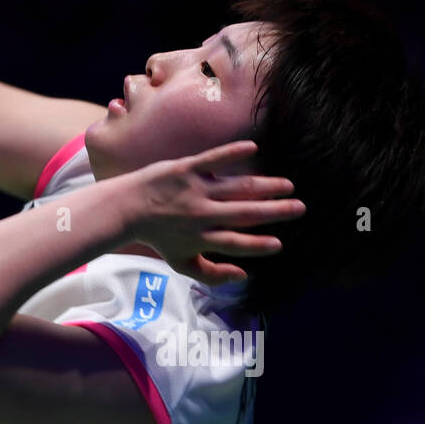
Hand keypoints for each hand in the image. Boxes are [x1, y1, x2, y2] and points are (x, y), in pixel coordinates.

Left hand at [122, 140, 304, 285]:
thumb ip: (212, 274)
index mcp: (201, 238)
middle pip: (243, 214)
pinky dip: (232, 152)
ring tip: (288, 185)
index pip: (235, 243)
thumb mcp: (181, 263)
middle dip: (274, 212)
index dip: (258, 245)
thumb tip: (244, 275)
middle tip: (299, 208)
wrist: (125, 208)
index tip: (279, 243)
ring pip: (235, 187)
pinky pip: (212, 159)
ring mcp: (194, 190)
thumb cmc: (159, 237)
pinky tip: (253, 148)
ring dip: (264, 186)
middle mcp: (200, 215)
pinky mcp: (184, 169)